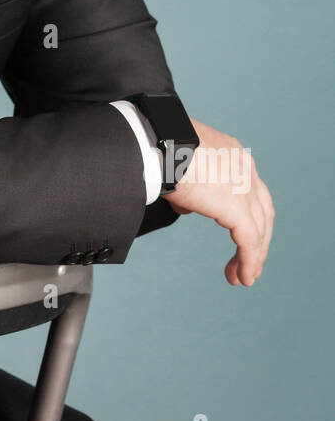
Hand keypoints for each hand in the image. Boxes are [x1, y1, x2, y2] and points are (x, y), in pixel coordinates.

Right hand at [164, 119, 273, 286]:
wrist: (159, 143)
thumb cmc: (161, 149)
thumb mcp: (181, 165)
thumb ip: (190, 187)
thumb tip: (188, 208)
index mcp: (233, 155)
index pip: (250, 190)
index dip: (248, 214)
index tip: (239, 234)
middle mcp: (245, 169)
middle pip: (262, 211)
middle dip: (257, 238)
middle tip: (248, 261)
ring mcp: (244, 188)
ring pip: (259, 229)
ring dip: (253, 257)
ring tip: (243, 277)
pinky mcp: (237, 209)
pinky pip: (249, 242)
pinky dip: (248, 261)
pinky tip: (242, 277)